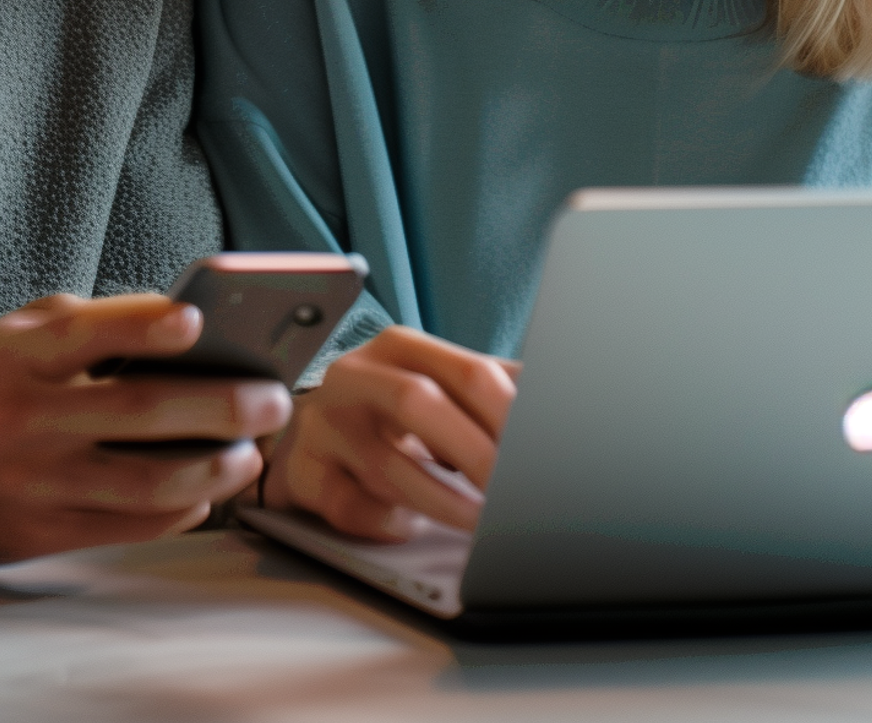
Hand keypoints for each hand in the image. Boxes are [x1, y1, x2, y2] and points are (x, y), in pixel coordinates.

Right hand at [0, 292, 292, 568]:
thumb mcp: (15, 335)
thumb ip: (90, 323)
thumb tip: (180, 328)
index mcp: (21, 356)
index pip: (90, 334)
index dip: (145, 326)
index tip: (199, 320)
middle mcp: (30, 418)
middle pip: (139, 412)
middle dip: (219, 406)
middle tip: (273, 398)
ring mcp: (39, 481)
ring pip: (145, 481)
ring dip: (213, 468)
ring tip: (252, 452)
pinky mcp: (45, 532)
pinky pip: (129, 526)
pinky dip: (179, 510)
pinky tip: (208, 491)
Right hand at [258, 326, 517, 540]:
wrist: (317, 431)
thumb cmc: (395, 412)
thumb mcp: (443, 387)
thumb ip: (497, 390)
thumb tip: (568, 400)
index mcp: (401, 347)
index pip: (469, 372)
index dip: (511, 417)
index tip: (543, 454)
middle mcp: (355, 376)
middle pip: (419, 404)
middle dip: (476, 457)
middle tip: (515, 497)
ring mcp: (322, 424)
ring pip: (387, 467)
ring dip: (444, 503)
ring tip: (482, 523)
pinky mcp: (302, 472)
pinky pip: (351, 508)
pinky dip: (389, 523)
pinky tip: (411, 523)